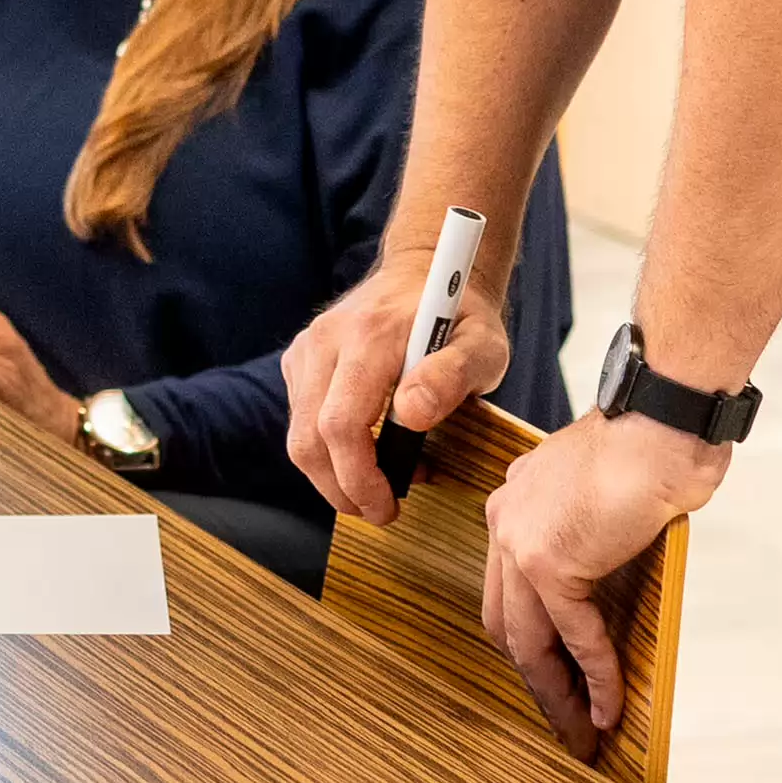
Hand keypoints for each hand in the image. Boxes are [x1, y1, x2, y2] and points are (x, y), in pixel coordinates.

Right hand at [283, 245, 510, 524]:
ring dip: (335, 476)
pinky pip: (300, 421)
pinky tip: (369, 450)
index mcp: (371, 334)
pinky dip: (327, 451)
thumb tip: (411, 415)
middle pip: (308, 439)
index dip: (359, 479)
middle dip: (342, 490)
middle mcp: (327, 337)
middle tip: (383, 510)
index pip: (341, 423)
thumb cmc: (461, 317)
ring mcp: (308, 347)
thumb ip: (452, 377)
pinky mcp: (300, 358)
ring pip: (299, 437)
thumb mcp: (482, 346)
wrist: (429, 272)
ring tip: (383, 479)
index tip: (388, 507)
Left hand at [482, 410, 728, 759]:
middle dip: (538, 681)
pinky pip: (574, 636)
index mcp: (513, 502)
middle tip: (566, 723)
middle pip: (507, 623)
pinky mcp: (552, 562)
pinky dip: (595, 676)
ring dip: (559, 695)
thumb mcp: (592, 491)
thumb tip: (596, 590)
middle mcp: (505, 520)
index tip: (554, 683)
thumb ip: (580, 534)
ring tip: (585, 733)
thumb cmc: (643, 446)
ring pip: (529, 641)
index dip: (530, 645)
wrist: (659, 423)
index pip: (506, 591)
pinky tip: (609, 706)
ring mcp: (522, 541)